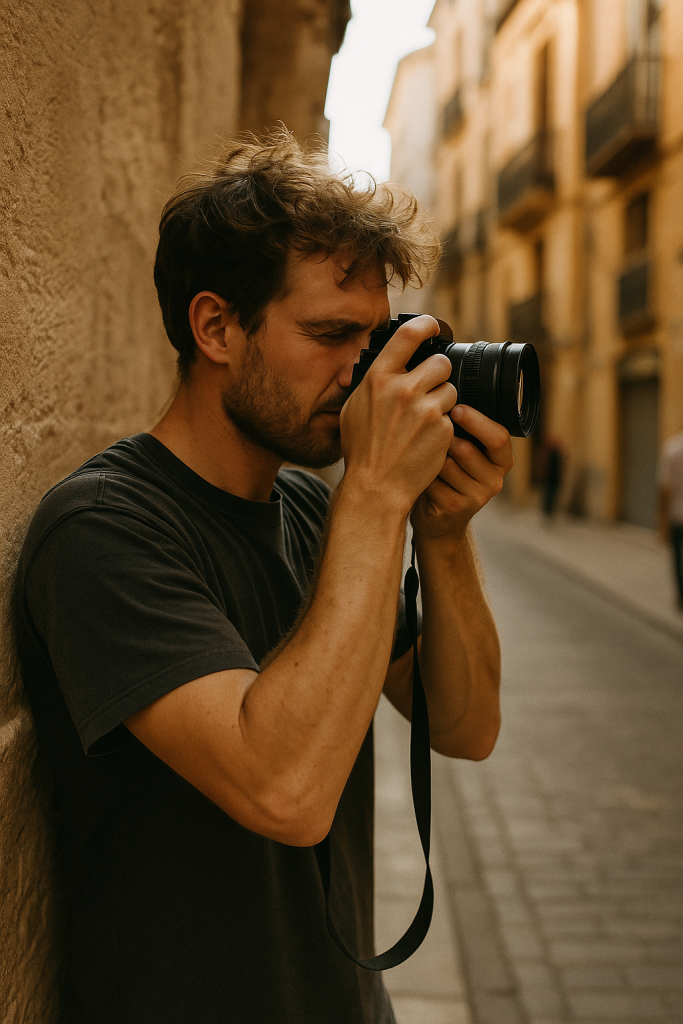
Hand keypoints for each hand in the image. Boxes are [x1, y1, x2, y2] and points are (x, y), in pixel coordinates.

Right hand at [340, 316, 457, 515]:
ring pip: (450, 390)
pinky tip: (426, 439)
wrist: (376, 487)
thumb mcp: (353, 407)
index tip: (432, 327)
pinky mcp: (442, 429)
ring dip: (442, 401)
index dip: (425, 325)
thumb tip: (385, 361)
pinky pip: (451, 416)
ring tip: (423, 421)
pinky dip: (443, 426)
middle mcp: (403, 389)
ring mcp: (425, 409)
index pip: (408, 335)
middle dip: (438, 374)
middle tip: (429, 389)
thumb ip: (372, 382)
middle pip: (440, 363)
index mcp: (378, 378)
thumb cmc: (362, 448)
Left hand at [411, 403, 513, 540]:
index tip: (455, 408)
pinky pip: (433, 480)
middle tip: (427, 428)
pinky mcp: (455, 508)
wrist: (440, 518)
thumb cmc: (449, 474)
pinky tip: (415, 471)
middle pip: (468, 449)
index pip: (499, 437)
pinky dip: (420, 472)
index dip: (477, 421)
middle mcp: (495, 480)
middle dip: (444, 437)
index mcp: (502, 460)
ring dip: (429, 454)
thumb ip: (467, 431)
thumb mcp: (466, 451)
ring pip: (447, 464)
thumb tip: (450, 393)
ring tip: (419, 451)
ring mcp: (477, 497)